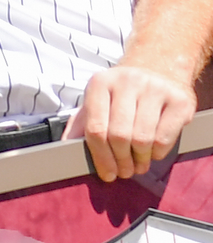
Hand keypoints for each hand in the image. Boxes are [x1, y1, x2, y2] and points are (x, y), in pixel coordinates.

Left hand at [63, 64, 195, 181]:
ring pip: (142, 139)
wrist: (158, 68)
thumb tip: (65, 150)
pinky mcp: (178, 99)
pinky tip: (153, 150)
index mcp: (101, 83)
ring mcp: (154, 87)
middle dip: (121, 161)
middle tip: (125, 171)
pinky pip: (164, 138)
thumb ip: (81, 125)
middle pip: (119, 136)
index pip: (96, 129)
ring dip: (140, 160)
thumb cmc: (123, 94)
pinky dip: (157, 153)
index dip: (101, 158)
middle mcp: (126, 81)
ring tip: (138, 163)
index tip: (107, 175)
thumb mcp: (97, 102)